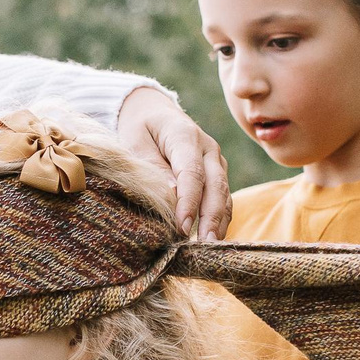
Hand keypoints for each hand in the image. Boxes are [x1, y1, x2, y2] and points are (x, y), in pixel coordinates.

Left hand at [116, 88, 229, 239]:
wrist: (154, 112)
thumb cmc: (140, 128)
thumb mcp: (135, 141)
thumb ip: (152, 166)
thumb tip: (171, 195)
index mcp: (186, 135)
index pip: (192, 173)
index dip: (189, 202)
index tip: (182, 226)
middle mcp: (208, 148)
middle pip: (215, 185)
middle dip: (211, 217)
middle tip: (204, 244)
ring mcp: (217, 161)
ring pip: (224, 194)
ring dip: (219, 221)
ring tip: (210, 248)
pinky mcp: (218, 173)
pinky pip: (224, 198)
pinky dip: (220, 218)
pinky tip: (213, 239)